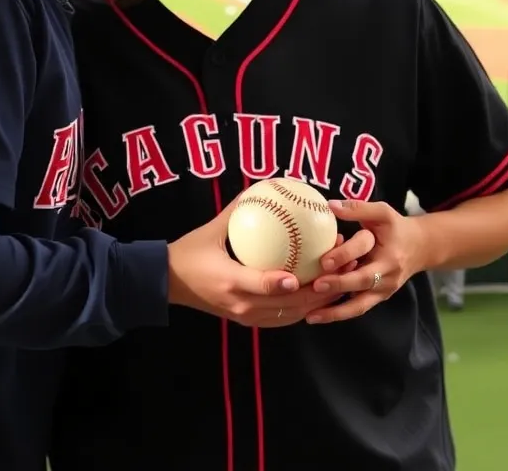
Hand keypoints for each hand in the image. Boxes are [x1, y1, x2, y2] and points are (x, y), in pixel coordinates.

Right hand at [166, 198, 372, 327]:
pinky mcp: (247, 320)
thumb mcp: (212, 229)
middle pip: (286, 305)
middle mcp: (241, 304)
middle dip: (318, 290)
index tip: (306, 273)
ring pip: (289, 315)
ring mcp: (245, 316)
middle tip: (339, 265)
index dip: (286, 283)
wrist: (168, 283)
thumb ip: (238, 209)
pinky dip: (302, 309)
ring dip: (316, 301)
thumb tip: (266, 187)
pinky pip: (281, 318)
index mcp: (231, 281)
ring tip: (339, 279)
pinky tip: (319, 293)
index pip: (262, 285)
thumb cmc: (190, 252)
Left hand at [305, 199, 425, 324]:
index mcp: (388, 251)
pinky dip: (339, 313)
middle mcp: (387, 274)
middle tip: (315, 286)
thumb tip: (330, 205)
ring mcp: (384, 290)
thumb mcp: (382, 213)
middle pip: (361, 282)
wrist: (420, 248)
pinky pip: (358, 308)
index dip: (344, 255)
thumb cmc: (396, 228)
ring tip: (310, 316)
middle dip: (338, 285)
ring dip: (335, 312)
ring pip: (359, 305)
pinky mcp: (378, 298)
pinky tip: (318, 316)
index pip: (364, 252)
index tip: (323, 260)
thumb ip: (357, 209)